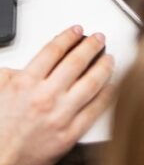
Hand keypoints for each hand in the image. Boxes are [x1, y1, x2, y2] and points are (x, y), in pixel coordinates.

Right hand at [0, 26, 114, 164]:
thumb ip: (10, 75)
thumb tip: (23, 65)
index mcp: (25, 84)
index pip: (53, 51)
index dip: (68, 37)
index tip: (77, 31)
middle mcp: (45, 97)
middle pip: (76, 62)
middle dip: (91, 46)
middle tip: (99, 39)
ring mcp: (60, 115)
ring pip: (91, 83)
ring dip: (104, 67)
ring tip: (109, 58)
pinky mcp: (71, 133)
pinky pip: (96, 109)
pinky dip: (107, 95)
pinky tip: (112, 86)